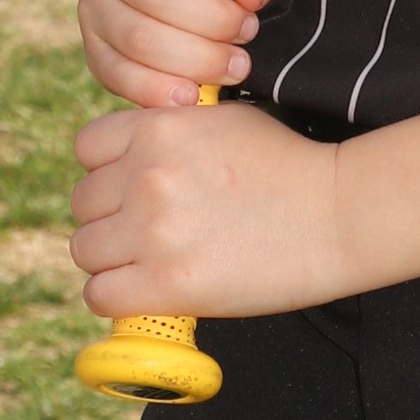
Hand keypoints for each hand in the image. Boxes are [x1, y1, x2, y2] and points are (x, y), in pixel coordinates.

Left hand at [70, 100, 346, 319]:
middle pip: (83, 204)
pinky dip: (118, 297)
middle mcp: (147, 174)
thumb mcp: (224, 122)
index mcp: (159, 128)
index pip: (86, 148)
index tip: (132, 187)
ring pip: (85, 251)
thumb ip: (170, 132)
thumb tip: (128, 158)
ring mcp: (153, 229)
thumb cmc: (289, 167)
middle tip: (149, 232)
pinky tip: (148, 291)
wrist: (337, 213)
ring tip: (150, 262)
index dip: (107, 170)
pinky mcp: (166, 282)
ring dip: (112, 260)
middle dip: (111, 217)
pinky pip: (100, 295)